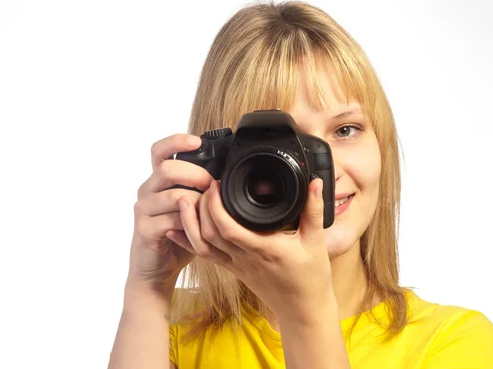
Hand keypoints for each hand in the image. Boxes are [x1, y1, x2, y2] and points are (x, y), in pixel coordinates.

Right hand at [127, 133, 212, 294]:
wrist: (156, 270)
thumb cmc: (178, 236)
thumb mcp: (193, 209)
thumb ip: (202, 191)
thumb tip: (228, 175)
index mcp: (158, 181)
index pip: (160, 151)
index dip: (177, 141)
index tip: (197, 141)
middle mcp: (147, 190)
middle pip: (167, 169)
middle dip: (196, 175)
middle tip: (212, 186)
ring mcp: (143, 209)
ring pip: (172, 195)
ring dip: (196, 201)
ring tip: (207, 210)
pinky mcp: (144, 228)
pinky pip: (170, 219)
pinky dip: (188, 223)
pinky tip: (194, 228)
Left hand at [169, 178, 333, 324]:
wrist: (302, 309)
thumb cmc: (311, 277)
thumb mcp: (316, 241)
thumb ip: (314, 210)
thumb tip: (315, 182)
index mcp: (264, 248)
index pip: (229, 228)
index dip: (215, 205)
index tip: (215, 184)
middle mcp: (245, 257)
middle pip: (209, 234)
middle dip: (199, 208)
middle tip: (200, 185)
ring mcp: (235, 265)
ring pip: (201, 246)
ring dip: (189, 223)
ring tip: (185, 200)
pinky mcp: (232, 269)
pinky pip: (204, 255)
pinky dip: (187, 241)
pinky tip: (175, 228)